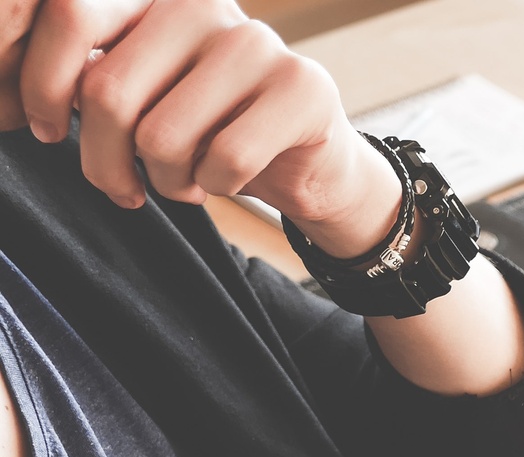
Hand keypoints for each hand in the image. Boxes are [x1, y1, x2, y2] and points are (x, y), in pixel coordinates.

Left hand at [10, 0, 399, 255]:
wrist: (310, 163)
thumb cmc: (208, 131)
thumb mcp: (139, 95)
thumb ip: (90, 78)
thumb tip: (8, 98)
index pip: (70, 16)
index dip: (38, 84)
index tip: (44, 130)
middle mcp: (201, 4)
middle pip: (109, 92)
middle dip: (104, 161)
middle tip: (123, 187)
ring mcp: (256, 42)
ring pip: (164, 135)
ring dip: (166, 181)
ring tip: (183, 181)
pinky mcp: (302, 88)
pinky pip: (224, 159)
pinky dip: (214, 188)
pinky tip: (221, 181)